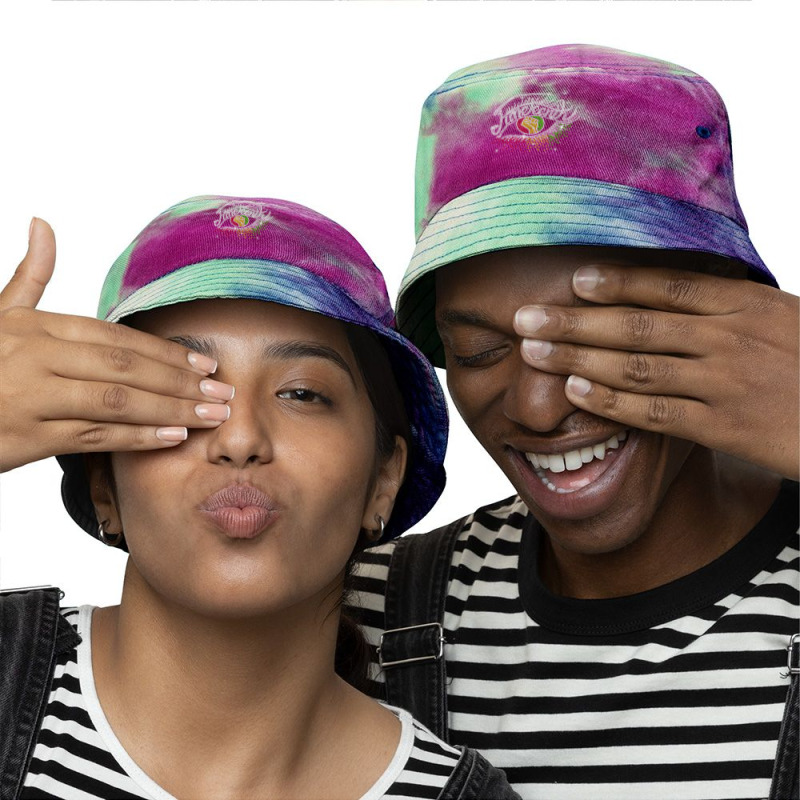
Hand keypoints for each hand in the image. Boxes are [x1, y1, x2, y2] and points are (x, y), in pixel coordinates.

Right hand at [0, 218, 234, 471]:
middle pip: (125, 368)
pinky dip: (137, 438)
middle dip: (180, 381)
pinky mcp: (27, 438)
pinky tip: (172, 437)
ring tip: (210, 415)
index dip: (165, 351)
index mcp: (36, 326)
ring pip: (117, 403)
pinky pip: (93, 437)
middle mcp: (37, 358)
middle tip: (224, 392)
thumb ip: (28, 275)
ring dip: (170, 410)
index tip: (205, 362)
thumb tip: (43, 223)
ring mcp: (33, 398)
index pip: (116, 337)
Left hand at [514, 266, 798, 479]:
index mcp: (748, 305)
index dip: (618, 282)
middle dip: (575, 321)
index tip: (574, 279)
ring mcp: (727, 383)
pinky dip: (613, 402)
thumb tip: (680, 288)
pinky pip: (656, 412)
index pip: (670, 286)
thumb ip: (732, 305)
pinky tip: (578, 393)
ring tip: (534, 352)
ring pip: (639, 367)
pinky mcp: (725, 427)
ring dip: (580, 358)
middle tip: (526, 317)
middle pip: (639, 324)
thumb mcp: (786, 319)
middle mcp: (732, 338)